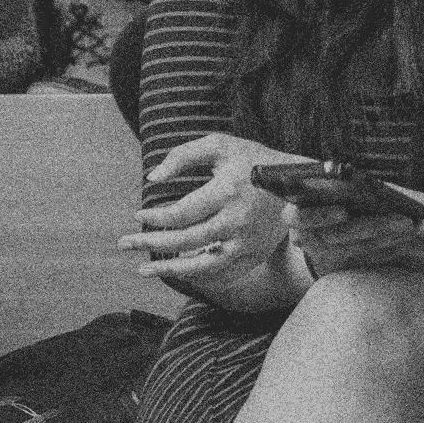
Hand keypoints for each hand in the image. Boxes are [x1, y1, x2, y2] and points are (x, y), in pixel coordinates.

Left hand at [118, 133, 302, 293]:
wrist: (299, 180)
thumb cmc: (252, 158)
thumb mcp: (219, 145)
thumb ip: (183, 156)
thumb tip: (152, 178)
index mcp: (228, 191)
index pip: (182, 213)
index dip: (157, 218)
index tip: (139, 216)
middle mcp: (239, 221)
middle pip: (187, 240)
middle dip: (151, 243)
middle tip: (124, 243)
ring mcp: (249, 242)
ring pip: (205, 265)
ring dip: (171, 270)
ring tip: (143, 270)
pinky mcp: (257, 253)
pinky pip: (225, 273)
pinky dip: (199, 277)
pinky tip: (178, 273)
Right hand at [285, 198, 423, 278]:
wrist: (319, 230)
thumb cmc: (320, 196)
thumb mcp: (316, 189)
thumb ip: (324, 185)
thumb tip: (342, 173)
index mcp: (296, 216)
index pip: (299, 218)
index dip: (320, 216)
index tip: (342, 211)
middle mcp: (311, 240)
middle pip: (343, 236)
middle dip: (377, 227)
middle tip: (405, 220)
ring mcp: (334, 255)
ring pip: (369, 248)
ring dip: (402, 238)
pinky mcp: (357, 264)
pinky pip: (386, 256)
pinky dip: (411, 245)